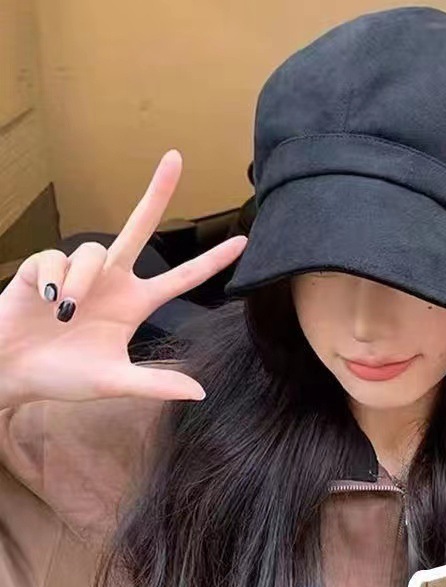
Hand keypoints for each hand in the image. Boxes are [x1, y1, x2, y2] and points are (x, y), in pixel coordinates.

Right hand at [0, 150, 246, 405]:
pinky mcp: (40, 268)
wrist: (10, 372)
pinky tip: (45, 300)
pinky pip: (54, 259)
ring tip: (63, 314)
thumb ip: (156, 384)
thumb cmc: (62, 377)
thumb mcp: (115, 382)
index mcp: (134, 304)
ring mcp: (77, 272)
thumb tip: (201, 392)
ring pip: (91, 251)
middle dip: (157, 193)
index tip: (243, 242)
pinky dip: (52, 277)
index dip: (211, 261)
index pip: (182, 278)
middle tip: (176, 156)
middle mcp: (111, 281)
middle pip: (140, 228)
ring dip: (79, 282)